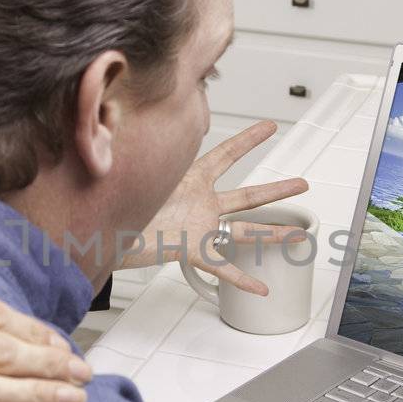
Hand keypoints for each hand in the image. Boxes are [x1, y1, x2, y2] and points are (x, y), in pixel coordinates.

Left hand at [122, 120, 308, 294]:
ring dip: (272, 234)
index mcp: (190, 180)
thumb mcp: (136, 169)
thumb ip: (146, 146)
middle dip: (276, 192)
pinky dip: (241, 278)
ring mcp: (199, 228)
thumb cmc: (117, 201)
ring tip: (298, 236)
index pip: (226, 154)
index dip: (249, 140)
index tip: (270, 126)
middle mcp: (200, 204)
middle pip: (247, 197)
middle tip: (302, 185)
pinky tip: (259, 287)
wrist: (100, 233)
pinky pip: (221, 266)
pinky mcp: (191, 250)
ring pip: (244, 231)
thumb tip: (130, 114)